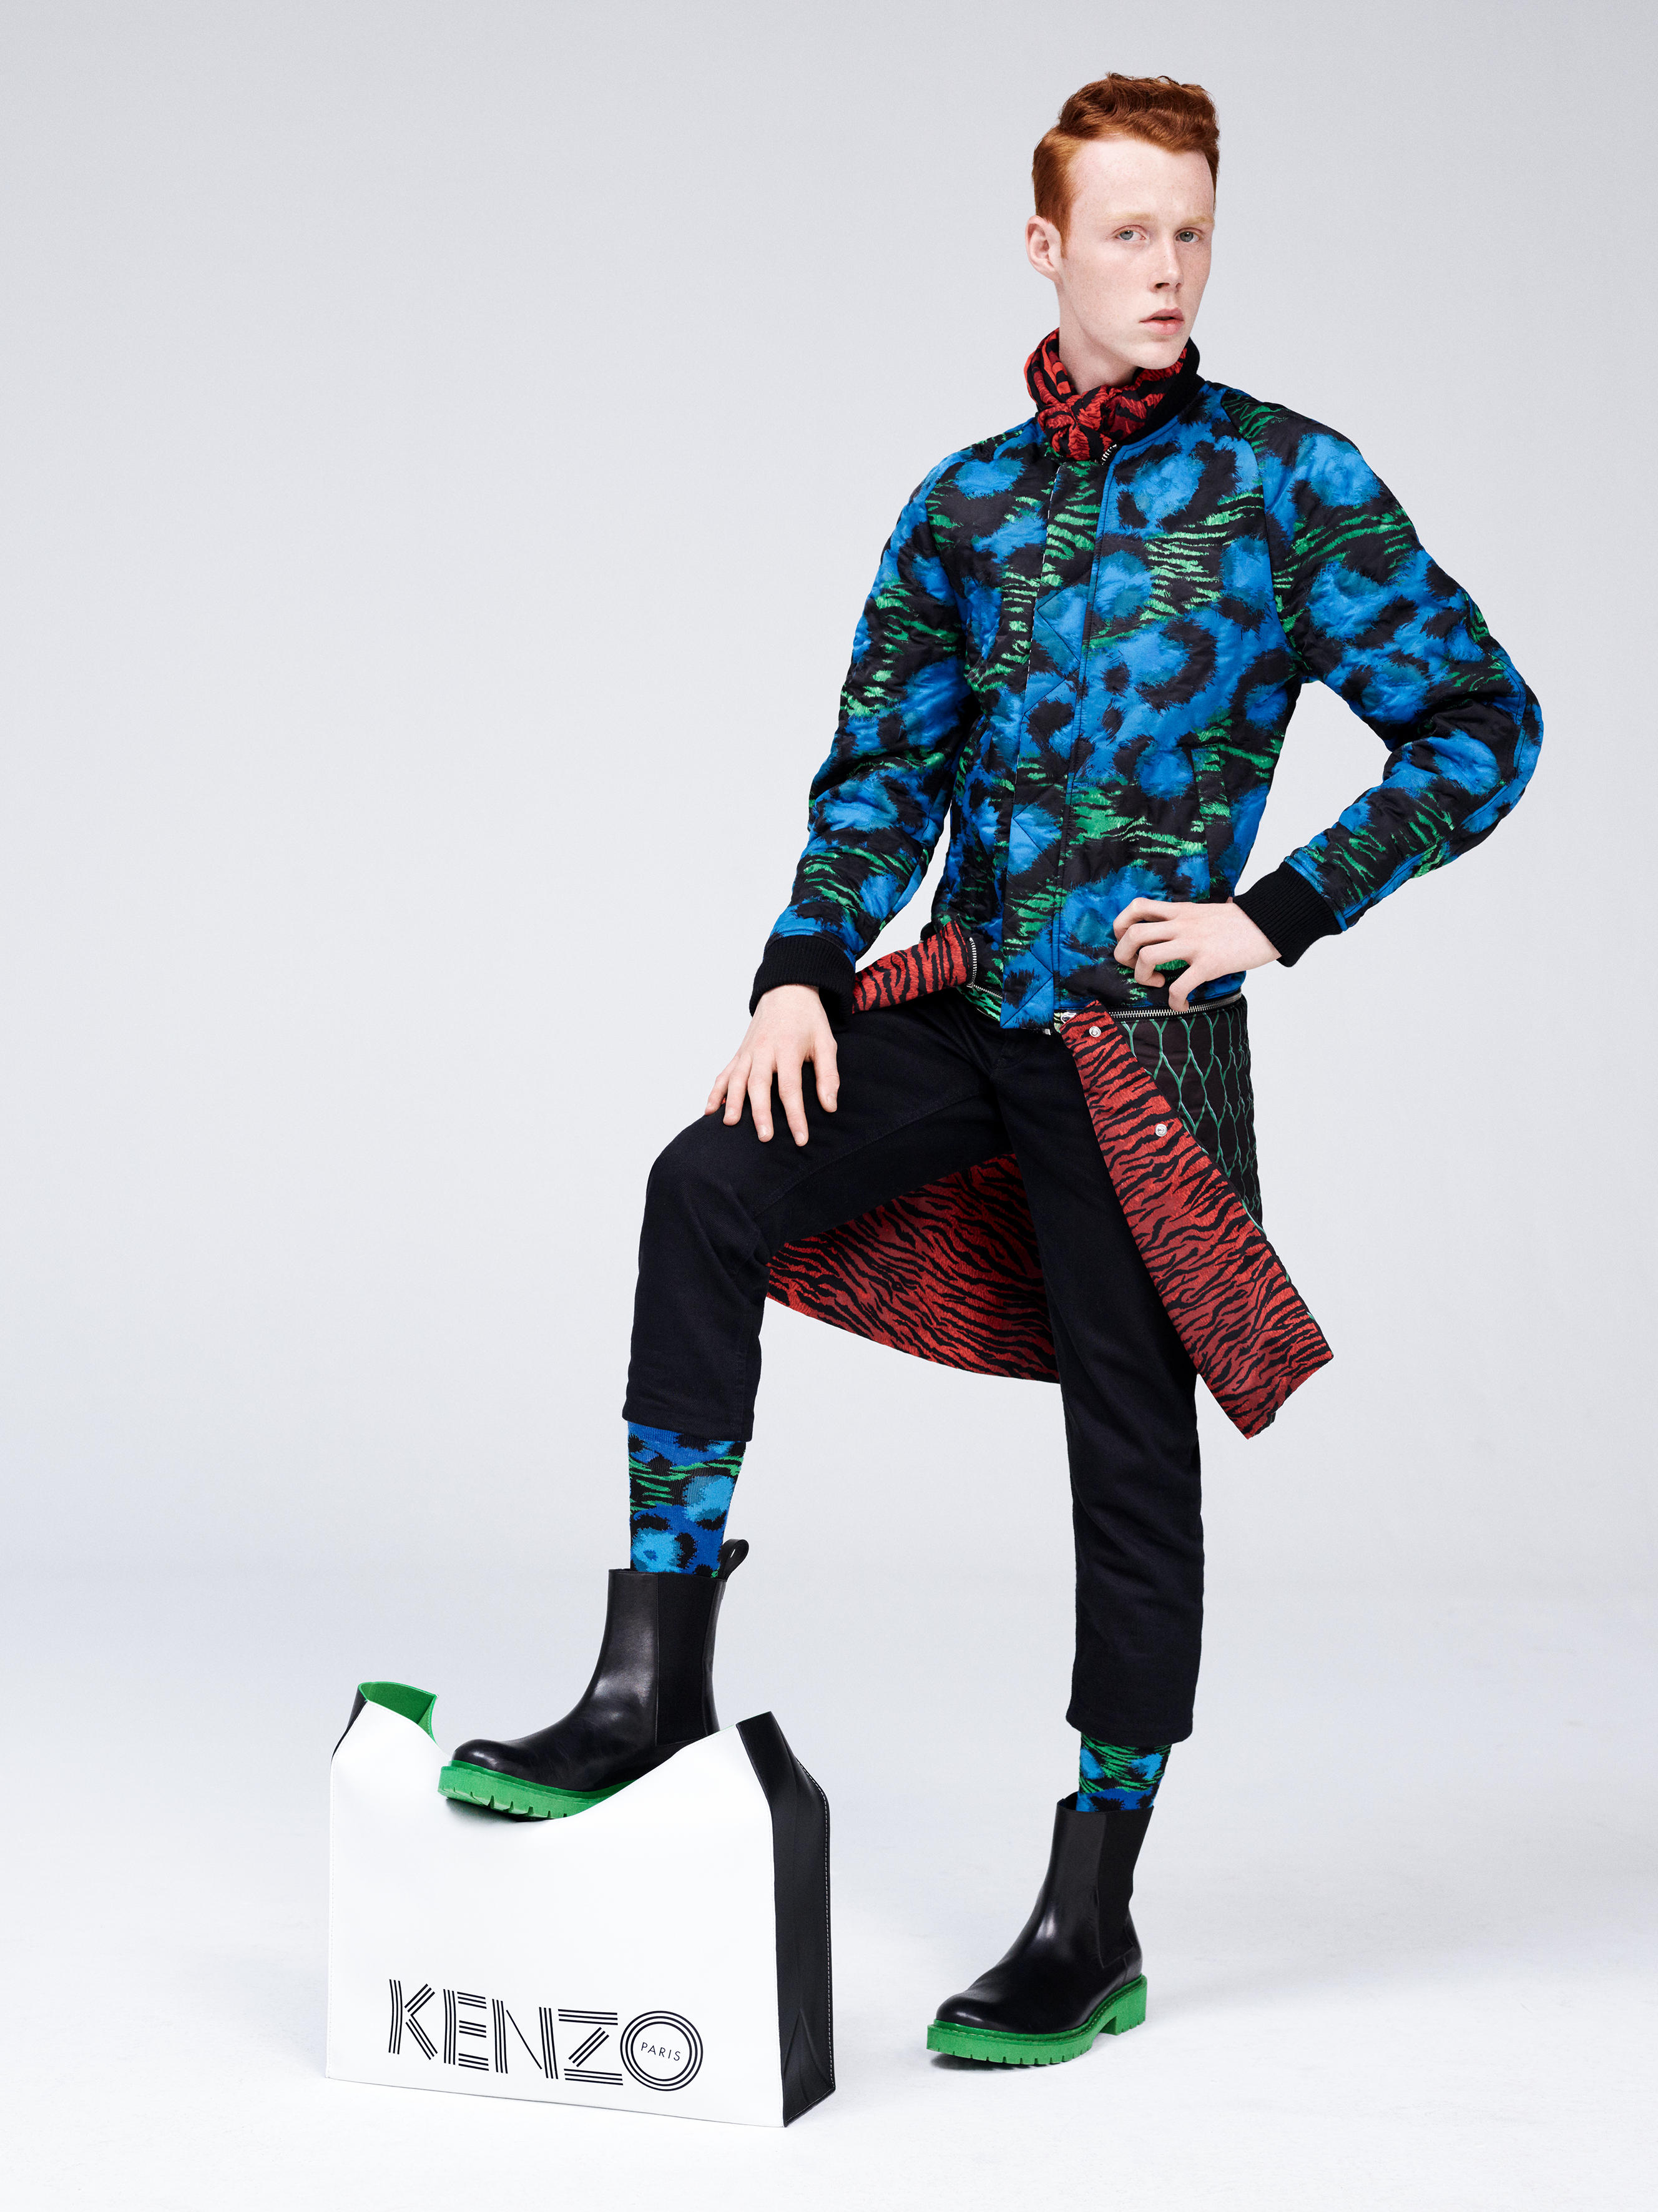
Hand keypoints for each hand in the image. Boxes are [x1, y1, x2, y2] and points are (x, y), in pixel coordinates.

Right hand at [706, 984, 839, 1144]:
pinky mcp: (740, 1052)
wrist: (787, 990)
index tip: (801, 1138)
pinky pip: (725, 1073)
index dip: (795, 1115)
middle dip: (760, 1112)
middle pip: (759, 1085)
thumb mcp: (827, 1043)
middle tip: (764, 1137)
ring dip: (732, 1102)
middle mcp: (764, 1050)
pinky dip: (716, 1091)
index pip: (790, 1087)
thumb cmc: (808, 1019)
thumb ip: (828, 1075)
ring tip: (730, 1124)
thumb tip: (829, 1107)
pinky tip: (710, 1109)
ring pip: (737, 1079)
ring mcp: (748, 1051)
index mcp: (788, 1048)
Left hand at [1111, 898, 1279, 1012]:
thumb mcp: (1206, 911)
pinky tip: (1182, 1004)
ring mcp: (1194, 944)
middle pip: (1133, 934)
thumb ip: (1187, 918)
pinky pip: (1179, 986)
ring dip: (1144, 978)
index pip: (1137, 906)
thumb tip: (1176, 926)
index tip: (1129, 943)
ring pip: (1148, 957)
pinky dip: (1174, 1001)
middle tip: (1139, 968)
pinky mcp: (1209, 963)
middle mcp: (1182, 925)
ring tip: (1159, 983)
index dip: (1121, 926)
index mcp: (1180, 911)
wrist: (1271, 922)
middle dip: (1125, 957)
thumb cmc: (1241, 922)